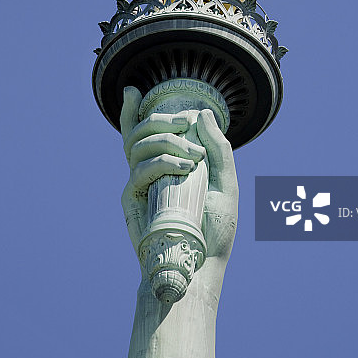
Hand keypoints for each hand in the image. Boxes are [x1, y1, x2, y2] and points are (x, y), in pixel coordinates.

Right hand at [120, 86, 238, 263]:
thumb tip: (203, 113)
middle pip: (138, 131)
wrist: (201, 266)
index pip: (142, 132)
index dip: (130, 110)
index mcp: (165, 163)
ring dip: (166, 140)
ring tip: (193, 155)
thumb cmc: (213, 228)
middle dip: (160, 119)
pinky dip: (161, 162)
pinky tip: (184, 167)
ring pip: (136, 145)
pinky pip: (139, 170)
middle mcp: (148, 171)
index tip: (134, 90)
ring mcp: (138, 184)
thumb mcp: (226, 183)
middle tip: (186, 122)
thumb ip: (219, 149)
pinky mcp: (133, 201)